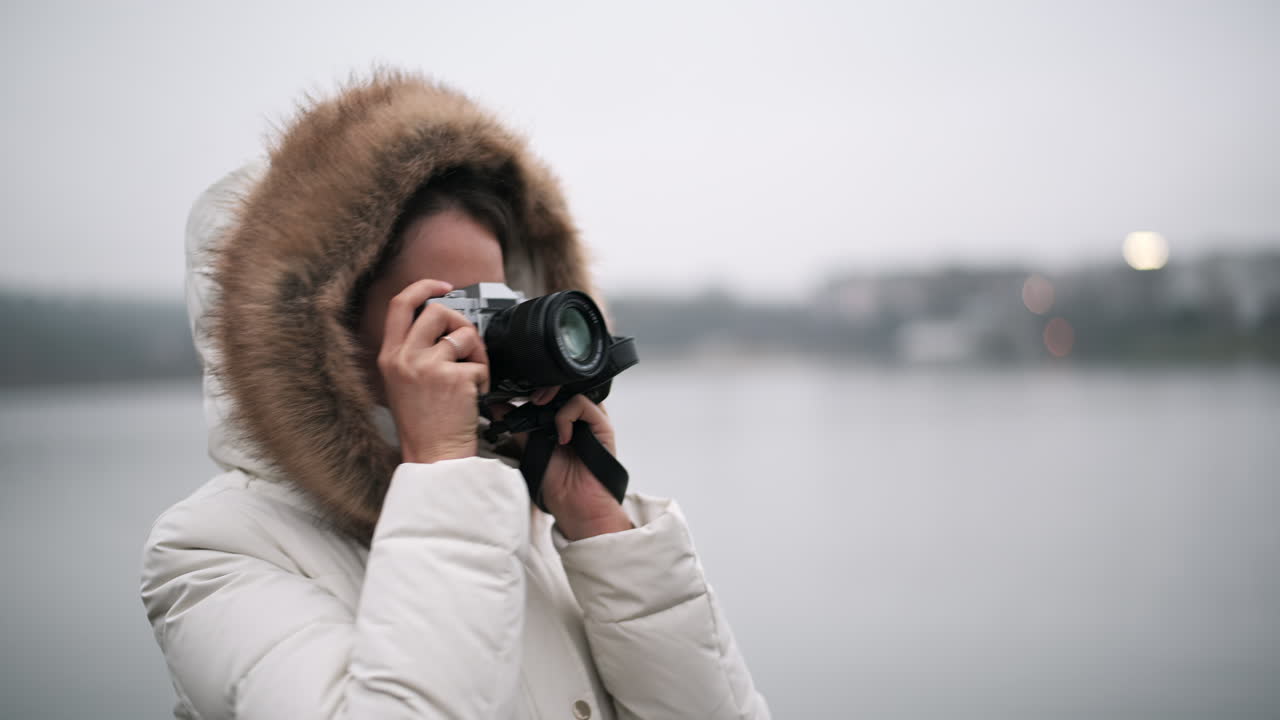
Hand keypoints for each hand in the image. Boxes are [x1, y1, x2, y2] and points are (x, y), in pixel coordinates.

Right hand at [377, 279, 489, 463]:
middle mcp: (405, 358)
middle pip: (436, 310)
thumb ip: (414, 351)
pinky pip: (480, 363)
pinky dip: (484, 378)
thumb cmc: (423, 424)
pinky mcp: (454, 378)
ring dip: (477, 351)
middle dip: (459, 320)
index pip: (400, 304)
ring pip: (464, 334)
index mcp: (389, 356)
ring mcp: (428, 366)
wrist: (433, 456)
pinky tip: (475, 396)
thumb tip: (442, 324)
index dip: (423, 287)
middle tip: (466, 341)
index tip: (443, 286)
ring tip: (472, 375)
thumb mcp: (403, 382)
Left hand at [492, 392, 632, 540]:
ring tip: (543, 416)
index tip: (519, 393)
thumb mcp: (529, 448)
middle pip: (565, 385)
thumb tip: (497, 405)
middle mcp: (578, 416)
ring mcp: (591, 420)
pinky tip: (562, 437)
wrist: (573, 504)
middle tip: (531, 399)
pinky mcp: (602, 427)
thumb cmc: (556, 482)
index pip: (553, 390)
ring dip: (554, 398)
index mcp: (562, 418)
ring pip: (573, 390)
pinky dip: (567, 417)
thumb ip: (517, 425)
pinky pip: (583, 406)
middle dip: (545, 387)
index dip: (537, 387)